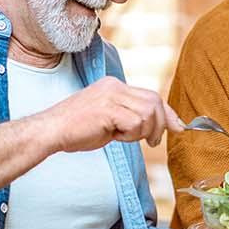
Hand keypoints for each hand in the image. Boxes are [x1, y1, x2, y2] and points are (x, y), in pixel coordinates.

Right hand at [32, 76, 183, 151]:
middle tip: (152, 142)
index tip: (178, 126)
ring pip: (148, 113)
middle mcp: (114, 86)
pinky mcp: (108, 108)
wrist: (51, 131)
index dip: (167, 113)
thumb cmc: (76, 130)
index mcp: (114, 86)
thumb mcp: (109, 121)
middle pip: (154, 101)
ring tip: (122, 137)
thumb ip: (131, 119)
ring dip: (141, 132)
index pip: (151, 95)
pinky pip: (135, 123)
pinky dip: (130, 135)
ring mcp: (111, 95)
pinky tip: (114, 136)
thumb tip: (158, 128)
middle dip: (160, 124)